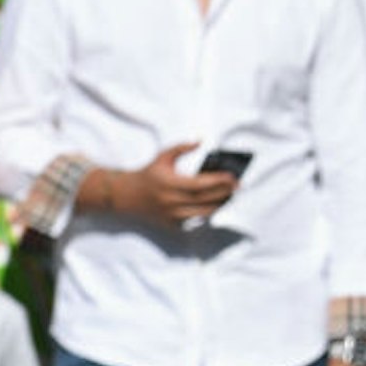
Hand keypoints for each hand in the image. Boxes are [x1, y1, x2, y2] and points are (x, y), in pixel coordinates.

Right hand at [116, 142, 239, 226]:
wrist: (128, 196)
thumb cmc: (148, 174)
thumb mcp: (162, 157)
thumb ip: (181, 148)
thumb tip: (200, 141)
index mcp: (169, 183)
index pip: (200, 184)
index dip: (218, 181)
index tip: (232, 177)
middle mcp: (171, 201)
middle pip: (205, 200)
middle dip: (224, 193)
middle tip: (237, 186)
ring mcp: (171, 216)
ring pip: (203, 213)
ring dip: (220, 204)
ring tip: (230, 196)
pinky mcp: (172, 225)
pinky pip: (195, 220)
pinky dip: (207, 212)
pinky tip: (214, 205)